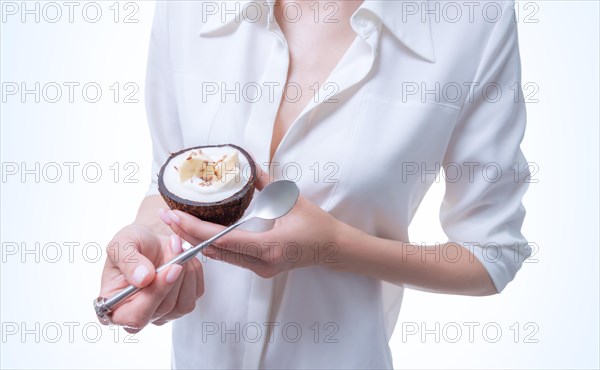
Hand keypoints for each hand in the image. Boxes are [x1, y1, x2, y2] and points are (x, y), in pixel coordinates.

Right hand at [98, 224, 203, 331]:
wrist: (150, 241)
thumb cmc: (132, 245)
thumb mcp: (121, 244)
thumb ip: (128, 261)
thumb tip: (142, 279)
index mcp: (114, 308)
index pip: (135, 316)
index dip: (154, 295)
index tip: (169, 269)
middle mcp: (138, 316)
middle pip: (164, 309)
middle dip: (173, 277)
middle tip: (176, 250)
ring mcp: (162, 313)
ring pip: (183, 304)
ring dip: (185, 273)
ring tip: (176, 250)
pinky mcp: (182, 304)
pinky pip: (196, 294)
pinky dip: (194, 273)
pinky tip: (184, 259)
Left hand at [161, 167, 344, 277]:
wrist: (332, 248)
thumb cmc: (315, 224)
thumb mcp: (291, 199)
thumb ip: (265, 182)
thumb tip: (246, 163)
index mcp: (270, 247)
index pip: (224, 239)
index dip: (196, 228)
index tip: (174, 215)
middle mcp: (261, 263)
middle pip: (215, 251)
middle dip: (187, 233)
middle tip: (165, 215)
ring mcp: (259, 269)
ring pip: (219, 257)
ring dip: (196, 240)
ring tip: (175, 222)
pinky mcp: (259, 269)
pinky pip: (229, 258)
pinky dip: (211, 245)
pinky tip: (196, 233)